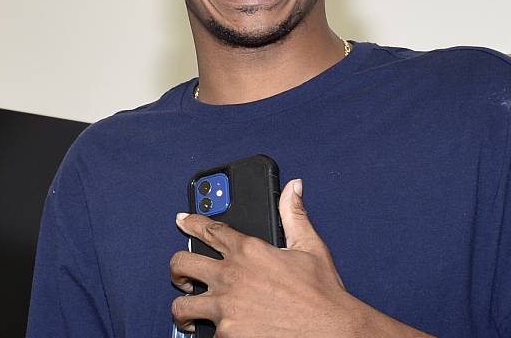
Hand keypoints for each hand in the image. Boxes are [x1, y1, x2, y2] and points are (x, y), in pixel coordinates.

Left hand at [169, 179, 433, 337]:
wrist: (332, 331)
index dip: (191, 223)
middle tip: (183, 276)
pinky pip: (205, 333)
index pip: (210, 229)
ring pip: (181, 305)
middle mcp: (231, 276)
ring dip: (184, 307)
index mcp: (249, 250)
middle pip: (181, 264)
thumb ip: (294, 215)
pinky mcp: (226, 334)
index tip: (181, 221)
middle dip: (177, 269)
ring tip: (191, 313)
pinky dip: (211, 333)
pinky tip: (220, 333)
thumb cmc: (323, 294)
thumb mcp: (310, 247)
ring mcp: (225, 307)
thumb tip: (293, 188)